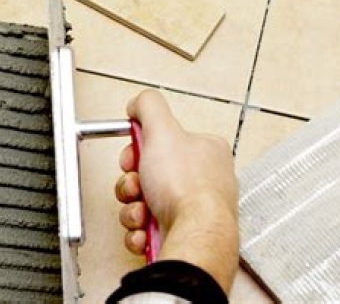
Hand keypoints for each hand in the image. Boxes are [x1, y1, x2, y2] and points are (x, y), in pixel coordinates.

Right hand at [114, 89, 238, 292]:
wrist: (194, 235)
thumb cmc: (188, 189)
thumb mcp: (163, 131)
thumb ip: (148, 107)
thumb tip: (138, 103)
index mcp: (206, 151)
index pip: (162, 142)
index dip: (139, 149)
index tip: (133, 156)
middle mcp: (203, 180)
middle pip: (149, 175)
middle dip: (133, 184)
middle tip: (137, 186)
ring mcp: (193, 210)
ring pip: (144, 204)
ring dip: (133, 209)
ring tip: (142, 211)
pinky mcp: (181, 234)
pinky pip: (146, 230)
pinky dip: (139, 231)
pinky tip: (145, 229)